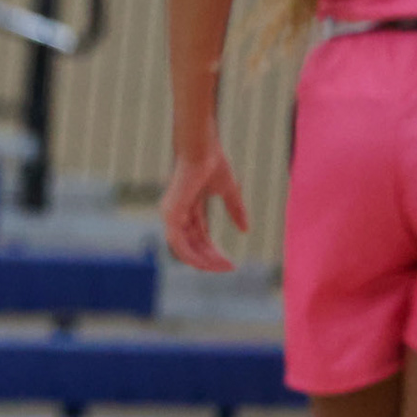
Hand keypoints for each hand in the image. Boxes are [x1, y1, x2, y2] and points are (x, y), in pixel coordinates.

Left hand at [160, 144, 248, 272]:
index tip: (231, 263)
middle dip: (211, 259)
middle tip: (230, 267)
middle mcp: (176, 214)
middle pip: (192, 246)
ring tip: (225, 267)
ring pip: (184, 249)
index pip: (198, 237)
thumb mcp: (228, 191)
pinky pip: (179, 244)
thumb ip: (235, 210)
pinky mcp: (171, 215)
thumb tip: (245, 230)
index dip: (213, 251)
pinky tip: (211, 262)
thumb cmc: (211, 162)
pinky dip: (193, 256)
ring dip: (205, 261)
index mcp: (187, 208)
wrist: (201, 148)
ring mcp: (171, 215)